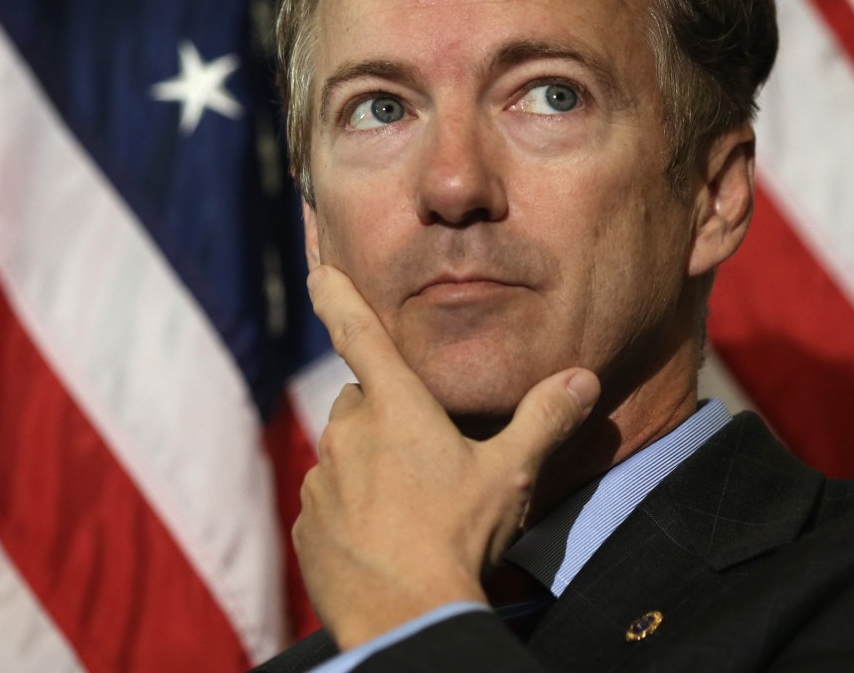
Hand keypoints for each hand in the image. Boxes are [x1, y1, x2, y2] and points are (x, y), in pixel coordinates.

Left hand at [295, 265, 599, 649]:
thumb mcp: (510, 475)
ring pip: (342, 452)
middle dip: (384, 413)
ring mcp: (320, 481)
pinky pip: (327, 501)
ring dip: (366, 463)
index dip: (337, 296)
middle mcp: (347, 434)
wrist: (406, 616)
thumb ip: (543, 420)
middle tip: (424, 451)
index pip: (358, 333)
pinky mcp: (307, 525)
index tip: (317, 270)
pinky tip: (381, 535)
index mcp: (394, 408)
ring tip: (408, 503)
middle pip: (360, 402)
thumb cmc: (459, 536)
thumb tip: (580, 378)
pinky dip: (348, 507)